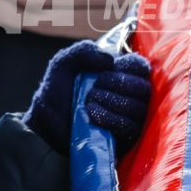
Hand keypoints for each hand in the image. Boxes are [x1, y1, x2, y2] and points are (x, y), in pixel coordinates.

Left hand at [21, 40, 152, 153]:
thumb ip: (83, 51)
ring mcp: (129, 118)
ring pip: (139, 109)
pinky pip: (130, 128)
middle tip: (95, 86)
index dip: (130, 67)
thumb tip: (110, 61)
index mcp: (120, 74)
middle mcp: (129, 96)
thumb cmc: (57, 92)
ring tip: (89, 101)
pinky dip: (112, 119)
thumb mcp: (64, 64)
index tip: (109, 69)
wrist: (46, 123)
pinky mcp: (125, 138)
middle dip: (119, 84)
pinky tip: (93, 114)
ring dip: (113, 102)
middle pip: (143, 88)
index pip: (142, 68)